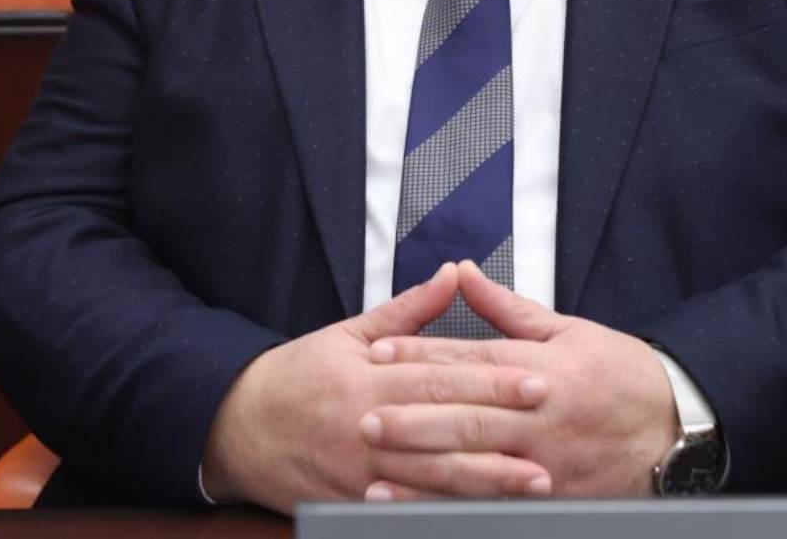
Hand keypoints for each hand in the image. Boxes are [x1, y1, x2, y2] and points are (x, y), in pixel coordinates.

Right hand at [201, 262, 551, 511]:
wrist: (237, 426)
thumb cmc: (299, 374)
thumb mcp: (349, 332)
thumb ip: (408, 310)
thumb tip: (452, 273)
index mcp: (370, 377)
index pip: (443, 377)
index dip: (492, 380)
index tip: (536, 379)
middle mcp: (367, 426)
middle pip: (445, 430)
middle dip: (502, 430)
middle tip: (550, 427)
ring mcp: (360, 474)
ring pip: (431, 480)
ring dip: (486, 482)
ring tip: (532, 480)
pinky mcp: (351, 506)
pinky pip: (404, 513)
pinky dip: (442, 515)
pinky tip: (478, 515)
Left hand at [361, 259, 675, 499]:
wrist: (676, 426)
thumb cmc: (619, 373)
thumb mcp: (568, 329)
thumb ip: (507, 307)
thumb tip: (463, 272)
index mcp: (539, 364)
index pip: (469, 358)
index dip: (421, 356)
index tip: (377, 354)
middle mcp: (539, 411)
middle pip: (465, 411)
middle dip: (411, 413)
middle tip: (363, 412)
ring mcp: (545, 458)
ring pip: (476, 460)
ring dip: (423, 463)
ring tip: (378, 462)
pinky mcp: (553, 495)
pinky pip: (496, 500)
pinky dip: (455, 502)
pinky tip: (422, 504)